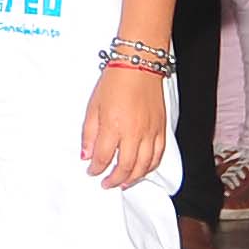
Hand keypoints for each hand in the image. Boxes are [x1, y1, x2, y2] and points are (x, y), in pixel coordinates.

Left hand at [81, 63, 167, 187]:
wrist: (139, 65)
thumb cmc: (115, 82)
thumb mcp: (93, 106)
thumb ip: (89, 134)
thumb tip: (86, 156)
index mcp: (113, 127)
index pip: (103, 158)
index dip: (96, 169)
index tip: (91, 172)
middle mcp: (133, 133)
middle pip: (125, 167)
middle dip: (114, 180)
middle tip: (106, 183)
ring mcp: (150, 132)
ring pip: (143, 166)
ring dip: (132, 178)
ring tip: (123, 183)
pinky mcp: (161, 129)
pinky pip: (158, 156)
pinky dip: (150, 167)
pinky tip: (142, 170)